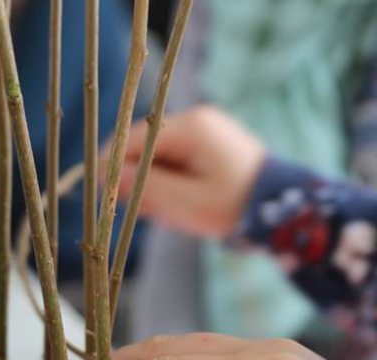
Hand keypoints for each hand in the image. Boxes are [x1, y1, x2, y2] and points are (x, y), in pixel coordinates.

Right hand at [108, 105, 266, 236]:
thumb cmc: (235, 206)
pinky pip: (172, 158)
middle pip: (141, 146)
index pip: (132, 140)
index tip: (105, 197)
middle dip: (136, 179)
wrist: (283, 208)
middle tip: (144, 211)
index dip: (113, 167)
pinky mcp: (206, 142)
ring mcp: (202, 129)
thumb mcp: (186, 203)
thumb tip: (109, 176)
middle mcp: (194, 120)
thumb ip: (146, 187)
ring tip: (168, 210)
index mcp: (191, 128)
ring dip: (153, 182)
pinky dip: (167, 180)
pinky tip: (178, 201)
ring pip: (154, 154)